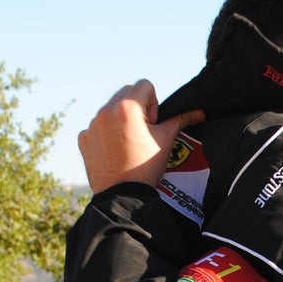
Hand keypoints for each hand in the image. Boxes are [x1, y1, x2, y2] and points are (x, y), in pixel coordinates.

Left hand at [78, 80, 204, 193]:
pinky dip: (107, 134)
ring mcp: (92, 125)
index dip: (154, 103)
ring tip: (130, 144)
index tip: (153, 123)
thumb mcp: (166, 140)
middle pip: (126, 93)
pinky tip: (115, 151)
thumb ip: (180, 120)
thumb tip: (199, 111)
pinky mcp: (84, 138)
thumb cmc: (146, 168)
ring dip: (121, 119)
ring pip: (111, 109)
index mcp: (127, 107)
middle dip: (137, 108)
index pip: (145, 85)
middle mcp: (106, 110)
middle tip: (143, 132)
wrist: (122, 196)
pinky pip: (97, 126)